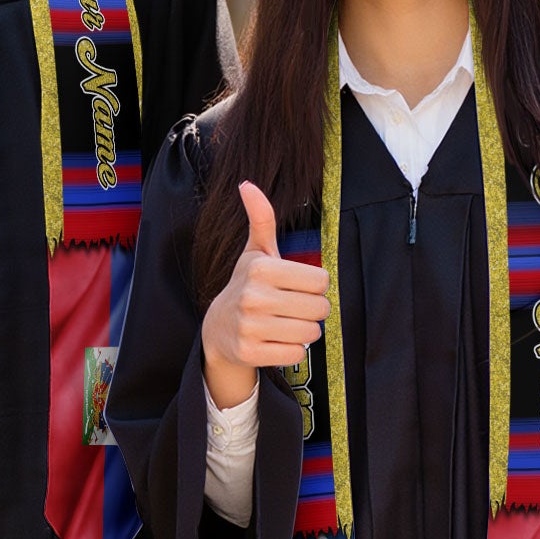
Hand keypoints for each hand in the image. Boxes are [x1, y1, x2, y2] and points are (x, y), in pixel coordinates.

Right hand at [199, 182, 327, 409]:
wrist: (218, 328)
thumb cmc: (247, 285)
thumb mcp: (255, 252)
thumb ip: (261, 219)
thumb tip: (247, 184)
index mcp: (260, 268)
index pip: (321, 280)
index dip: (314, 285)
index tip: (297, 287)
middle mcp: (253, 296)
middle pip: (319, 307)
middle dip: (313, 309)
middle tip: (294, 308)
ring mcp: (250, 326)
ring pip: (310, 332)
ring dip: (305, 331)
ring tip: (286, 324)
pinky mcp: (250, 352)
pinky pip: (295, 354)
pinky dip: (292, 350)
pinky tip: (276, 340)